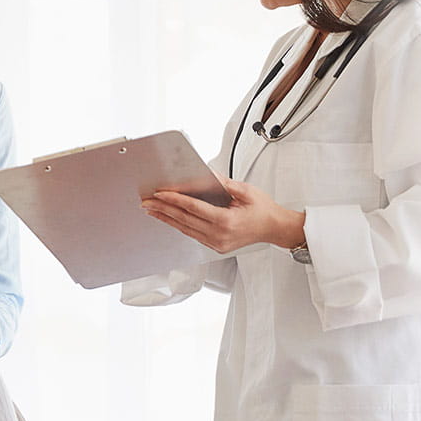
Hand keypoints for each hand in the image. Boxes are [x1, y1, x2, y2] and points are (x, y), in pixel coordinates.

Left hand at [141, 175, 304, 253]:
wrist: (275, 228)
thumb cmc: (263, 210)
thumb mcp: (246, 191)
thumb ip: (224, 183)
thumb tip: (206, 174)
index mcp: (226, 221)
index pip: (193, 208)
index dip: (174, 200)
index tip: (160, 194)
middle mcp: (219, 235)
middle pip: (184, 219)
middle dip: (163, 209)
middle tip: (146, 201)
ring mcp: (216, 243)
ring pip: (185, 229)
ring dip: (166, 218)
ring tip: (151, 209)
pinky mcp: (215, 246)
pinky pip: (192, 234)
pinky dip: (179, 225)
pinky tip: (169, 218)